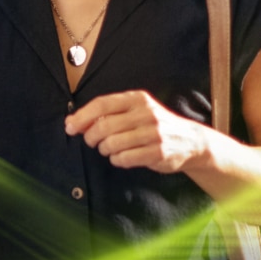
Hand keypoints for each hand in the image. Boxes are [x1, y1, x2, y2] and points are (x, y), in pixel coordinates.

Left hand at [66, 90, 210, 173]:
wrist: (190, 141)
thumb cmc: (155, 125)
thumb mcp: (136, 111)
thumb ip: (109, 113)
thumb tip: (74, 122)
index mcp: (137, 99)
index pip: (102, 104)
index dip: (82, 117)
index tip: (70, 127)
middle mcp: (146, 113)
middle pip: (104, 126)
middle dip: (91, 137)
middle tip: (92, 142)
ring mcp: (153, 133)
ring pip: (112, 144)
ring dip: (105, 150)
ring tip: (110, 150)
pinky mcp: (157, 152)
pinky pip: (124, 158)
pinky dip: (117, 160)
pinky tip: (122, 157)